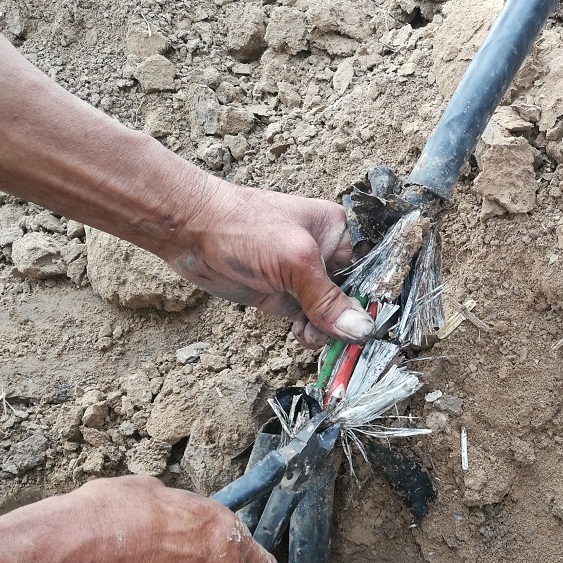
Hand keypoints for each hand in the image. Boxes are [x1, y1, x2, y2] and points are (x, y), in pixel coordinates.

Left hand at [169, 181, 372, 349]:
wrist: (190, 231)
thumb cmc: (243, 228)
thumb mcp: (294, 262)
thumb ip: (327, 299)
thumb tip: (361, 330)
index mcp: (338, 233)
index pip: (370, 272)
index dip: (372, 300)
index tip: (371, 327)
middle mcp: (325, 255)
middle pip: (352, 299)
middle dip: (344, 321)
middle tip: (332, 333)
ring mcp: (303, 277)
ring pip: (330, 316)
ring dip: (323, 330)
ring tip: (307, 332)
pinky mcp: (283, 295)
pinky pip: (308, 321)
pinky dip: (307, 332)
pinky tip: (298, 332)